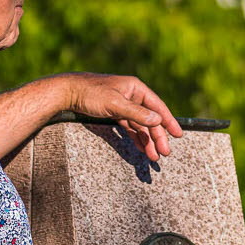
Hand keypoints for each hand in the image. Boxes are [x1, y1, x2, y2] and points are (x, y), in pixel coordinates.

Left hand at [64, 73, 183, 161]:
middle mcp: (132, 96)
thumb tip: (158, 121)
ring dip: (147, 140)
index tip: (178, 135)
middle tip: (164, 153)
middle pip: (150, 119)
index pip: (157, 106)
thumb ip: (137, 113)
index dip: (169, 121)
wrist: (67, 92)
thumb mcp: (115, 104)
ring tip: (153, 156)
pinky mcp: (114, 113)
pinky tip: (141, 148)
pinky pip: (130, 127)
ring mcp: (123, 105)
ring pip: (140, 125)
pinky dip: (136, 138)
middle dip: (157, 137)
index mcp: (135, 88)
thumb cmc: (90, 93)